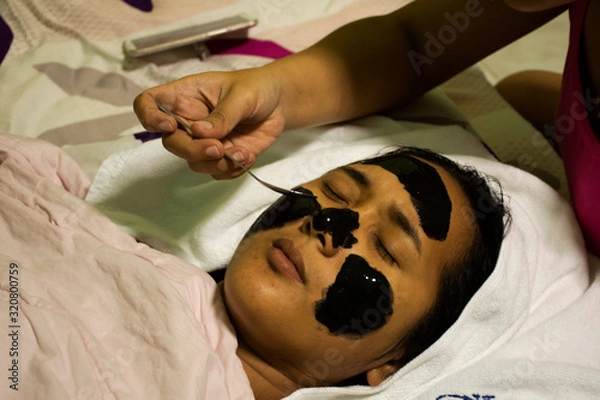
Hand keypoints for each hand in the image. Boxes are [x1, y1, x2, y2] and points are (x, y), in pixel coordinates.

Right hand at [133, 68, 285, 178]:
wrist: (279, 104)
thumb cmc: (256, 88)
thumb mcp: (241, 95)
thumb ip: (222, 114)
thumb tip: (199, 132)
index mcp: (185, 96)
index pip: (148, 104)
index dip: (149, 117)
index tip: (169, 126)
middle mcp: (188, 120)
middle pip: (171, 142)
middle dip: (193, 150)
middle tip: (218, 148)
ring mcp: (203, 141)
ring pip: (193, 162)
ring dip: (217, 164)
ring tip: (243, 152)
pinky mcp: (221, 157)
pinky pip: (216, 173)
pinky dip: (231, 170)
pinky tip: (248, 156)